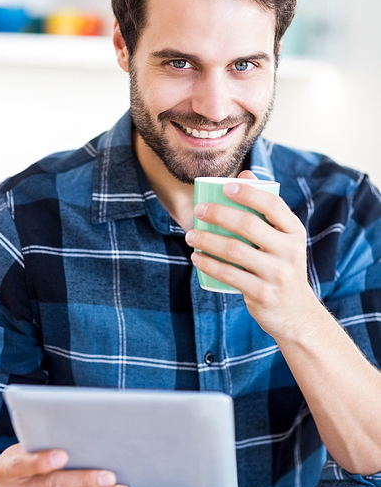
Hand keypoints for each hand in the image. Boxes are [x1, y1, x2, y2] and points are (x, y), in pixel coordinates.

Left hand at [185, 170, 316, 340]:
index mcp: (294, 232)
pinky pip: (229, 274)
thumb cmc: (281, 267)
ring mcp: (277, 273)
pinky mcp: (262, 293)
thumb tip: (245, 173)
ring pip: (235, 250)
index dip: (248, 192)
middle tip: (198, 210)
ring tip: (190, 235)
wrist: (295, 313)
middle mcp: (289, 251)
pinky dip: (209, 264)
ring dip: (207, 240)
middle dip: (218, 214)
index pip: (272, 204)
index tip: (225, 187)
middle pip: (248, 225)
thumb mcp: (283, 239)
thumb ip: (266, 210)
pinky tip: (196, 257)